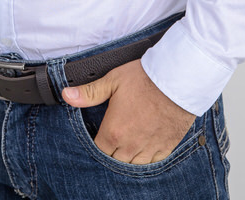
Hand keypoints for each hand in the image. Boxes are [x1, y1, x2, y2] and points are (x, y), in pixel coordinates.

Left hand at [62, 59, 195, 164]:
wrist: (177, 80)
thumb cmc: (144, 78)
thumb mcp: (113, 81)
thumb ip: (89, 92)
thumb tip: (66, 96)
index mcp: (114, 132)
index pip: (98, 151)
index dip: (97, 144)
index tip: (100, 135)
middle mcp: (130, 146)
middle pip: (114, 162)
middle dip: (112, 152)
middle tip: (114, 138)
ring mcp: (149, 149)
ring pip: (133, 166)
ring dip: (128, 158)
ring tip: (127, 144)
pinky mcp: (165, 148)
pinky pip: (152, 164)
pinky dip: (146, 158)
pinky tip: (144, 147)